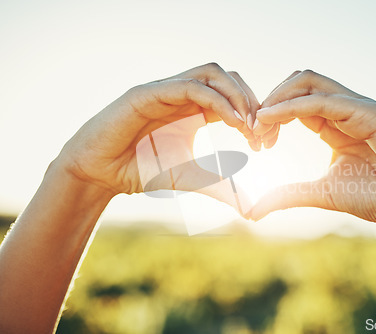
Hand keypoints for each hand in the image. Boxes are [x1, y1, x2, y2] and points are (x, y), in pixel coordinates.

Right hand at [53, 63, 258, 209]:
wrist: (99, 174)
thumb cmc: (141, 171)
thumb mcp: (191, 179)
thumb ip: (221, 188)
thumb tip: (253, 210)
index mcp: (195, 109)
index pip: (234, 97)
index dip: (254, 115)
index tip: (264, 143)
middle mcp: (183, 95)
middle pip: (228, 78)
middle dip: (251, 100)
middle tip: (262, 132)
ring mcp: (166, 90)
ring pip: (211, 73)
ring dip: (236, 95)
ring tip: (249, 125)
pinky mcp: (148, 93)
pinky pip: (190, 86)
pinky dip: (216, 100)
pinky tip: (233, 122)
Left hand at [250, 70, 375, 232]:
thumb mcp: (322, 194)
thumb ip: (289, 195)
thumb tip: (252, 211)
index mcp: (333, 124)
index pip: (293, 104)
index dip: (269, 116)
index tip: (254, 140)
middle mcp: (344, 110)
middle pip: (297, 83)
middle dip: (269, 101)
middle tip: (253, 130)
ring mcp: (358, 108)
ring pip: (309, 81)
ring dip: (278, 98)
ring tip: (260, 123)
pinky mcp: (371, 113)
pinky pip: (326, 100)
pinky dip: (294, 105)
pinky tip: (273, 119)